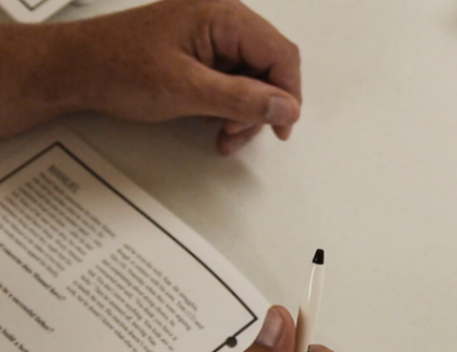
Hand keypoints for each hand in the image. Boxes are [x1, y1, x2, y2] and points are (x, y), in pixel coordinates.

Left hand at [0, 0, 301, 153]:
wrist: (73, 70)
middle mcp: (220, 19)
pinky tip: (212, 123)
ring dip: (244, 113)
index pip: (279, 53)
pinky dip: (228, 107)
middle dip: (261, 107)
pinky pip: (232, 80)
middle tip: (239, 133)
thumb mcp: (186, 90)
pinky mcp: (200, 51)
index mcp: (222, 15)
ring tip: (223, 134)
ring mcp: (210, 35)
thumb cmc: (116, 68)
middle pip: (269, 67)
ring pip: (253, 79)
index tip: (281, 126)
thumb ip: (242, 99)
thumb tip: (285, 107)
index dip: (287, 93)